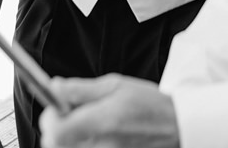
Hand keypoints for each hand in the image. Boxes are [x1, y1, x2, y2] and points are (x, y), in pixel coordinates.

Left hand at [41, 75, 179, 147]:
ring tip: (88, 125)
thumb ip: (81, 89)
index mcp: (102, 122)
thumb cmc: (150, 105)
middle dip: (58, 128)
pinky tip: (97, 136)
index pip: (55, 131)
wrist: (177, 128)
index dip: (50, 118)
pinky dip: (83, 144)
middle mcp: (100, 146)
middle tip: (72, 115)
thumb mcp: (116, 86)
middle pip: (56, 145)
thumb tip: (54, 87)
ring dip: (69, 138)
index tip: (58, 108)